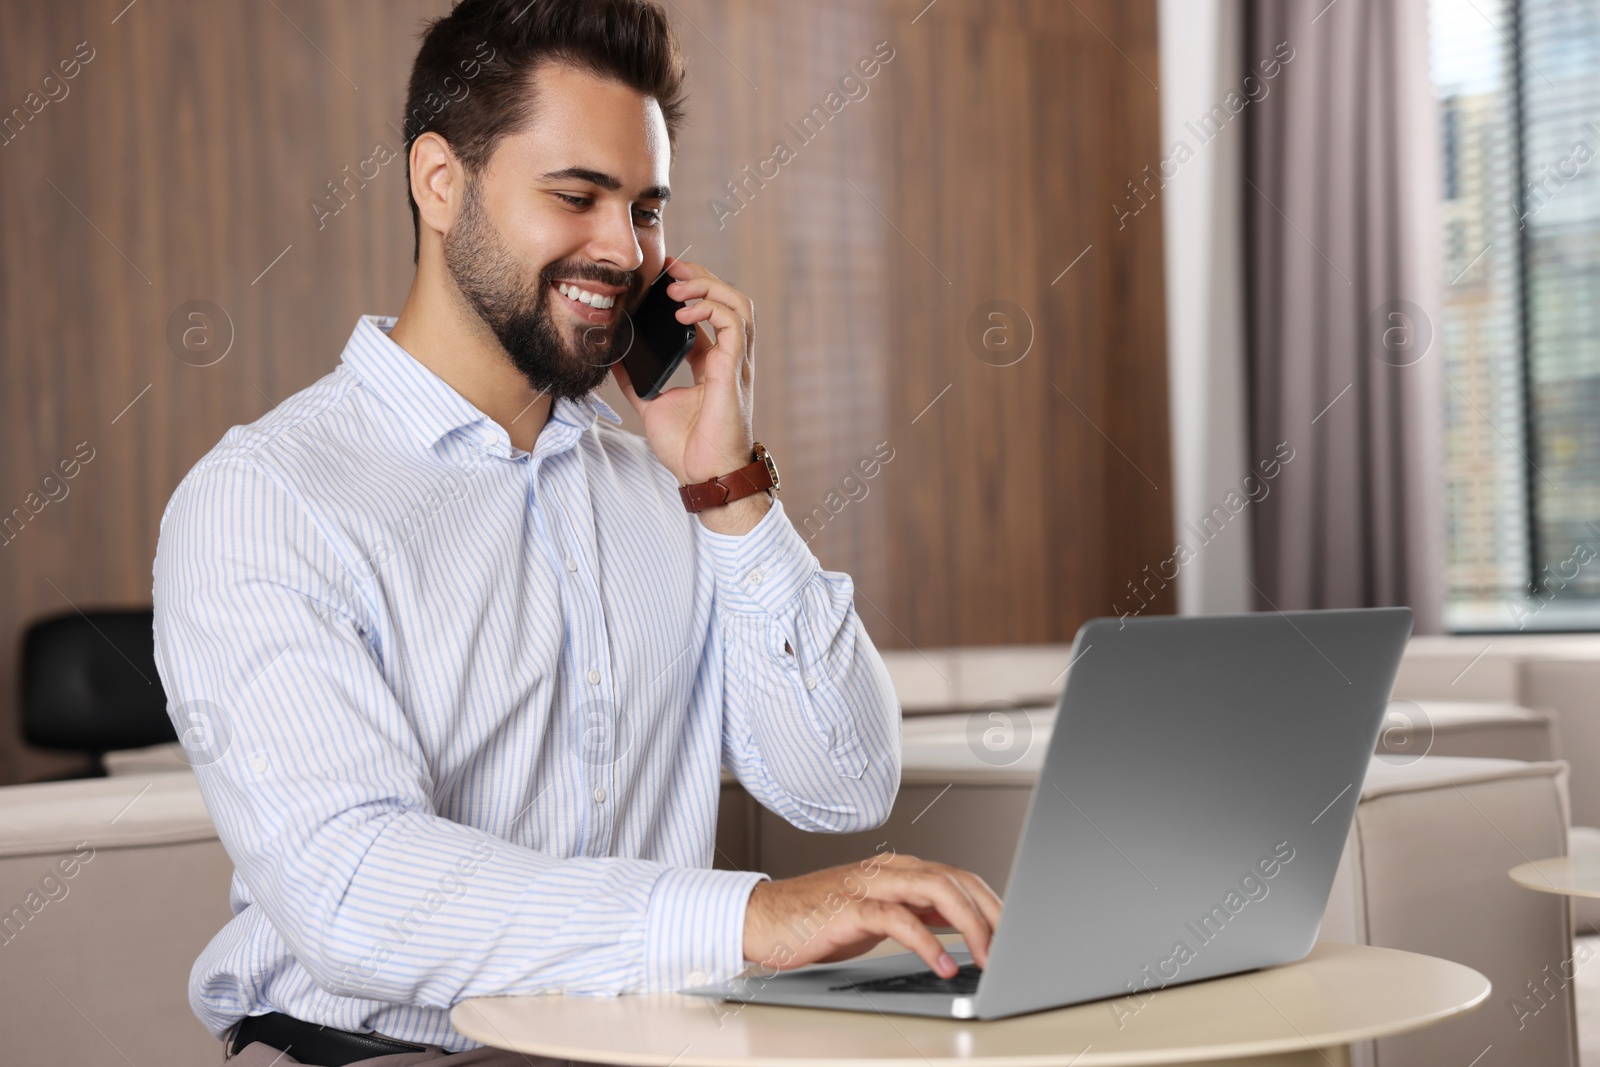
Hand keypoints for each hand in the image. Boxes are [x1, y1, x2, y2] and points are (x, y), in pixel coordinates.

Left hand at [612, 256, 767, 533]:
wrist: (705, 477)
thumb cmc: (688, 449)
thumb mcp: (651, 405)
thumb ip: (636, 380)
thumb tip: (613, 359)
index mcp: (713, 364)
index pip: (710, 313)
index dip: (691, 288)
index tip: (665, 273)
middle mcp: (730, 359)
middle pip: (727, 299)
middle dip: (701, 276)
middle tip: (670, 267)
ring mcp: (736, 363)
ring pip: (739, 304)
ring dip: (709, 286)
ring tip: (678, 286)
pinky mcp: (735, 371)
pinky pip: (734, 323)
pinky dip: (711, 308)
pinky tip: (684, 311)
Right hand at [741, 852, 1003, 977]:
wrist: (761, 918)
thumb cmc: (816, 920)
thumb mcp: (878, 915)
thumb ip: (917, 913)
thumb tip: (964, 932)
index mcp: (898, 869)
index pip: (960, 877)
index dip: (993, 903)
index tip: (1016, 933)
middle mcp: (888, 870)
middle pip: (955, 879)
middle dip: (991, 913)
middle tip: (1012, 948)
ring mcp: (868, 884)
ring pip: (934, 889)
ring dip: (968, 924)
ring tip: (986, 957)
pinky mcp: (848, 907)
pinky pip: (897, 918)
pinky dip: (926, 941)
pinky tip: (942, 965)